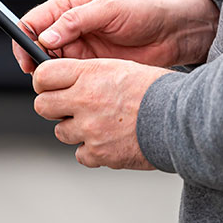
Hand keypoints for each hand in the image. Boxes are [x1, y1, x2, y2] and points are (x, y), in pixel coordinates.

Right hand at [11, 0, 217, 73]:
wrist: (175, 30)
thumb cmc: (145, 8)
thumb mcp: (109, 8)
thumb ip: (75, 21)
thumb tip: (46, 37)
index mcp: (69, 5)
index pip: (33, 22)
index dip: (24, 41)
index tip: (27, 59)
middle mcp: (71, 28)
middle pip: (38, 48)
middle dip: (36, 63)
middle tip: (43, 77)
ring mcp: (82, 49)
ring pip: (53, 67)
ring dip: (53, 77)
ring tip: (64, 83)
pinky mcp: (93, 68)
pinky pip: (72, 79)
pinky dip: (70, 86)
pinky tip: (78, 89)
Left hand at [32, 58, 171, 169]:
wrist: (179, 120)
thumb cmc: (156, 92)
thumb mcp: (119, 68)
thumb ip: (88, 74)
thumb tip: (65, 81)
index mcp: (89, 74)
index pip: (43, 75)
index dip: (43, 81)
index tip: (48, 85)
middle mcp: (85, 100)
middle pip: (42, 106)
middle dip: (53, 107)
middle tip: (69, 107)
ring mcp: (90, 129)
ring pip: (60, 132)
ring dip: (75, 130)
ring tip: (99, 124)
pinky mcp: (98, 153)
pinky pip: (80, 154)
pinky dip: (91, 150)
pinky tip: (108, 140)